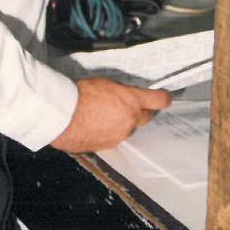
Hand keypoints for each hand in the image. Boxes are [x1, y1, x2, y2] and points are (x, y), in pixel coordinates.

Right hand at [50, 78, 170, 153]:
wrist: (64, 116)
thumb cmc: (80, 95)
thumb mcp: (103, 84)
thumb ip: (119, 92)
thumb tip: (123, 96)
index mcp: (132, 101)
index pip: (158, 100)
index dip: (163, 98)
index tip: (165, 97)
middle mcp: (130, 120)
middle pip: (146, 117)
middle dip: (142, 111)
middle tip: (132, 104)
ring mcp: (120, 135)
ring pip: (129, 128)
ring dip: (122, 121)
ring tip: (104, 113)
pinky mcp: (109, 145)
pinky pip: (115, 136)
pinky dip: (109, 131)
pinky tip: (96, 124)